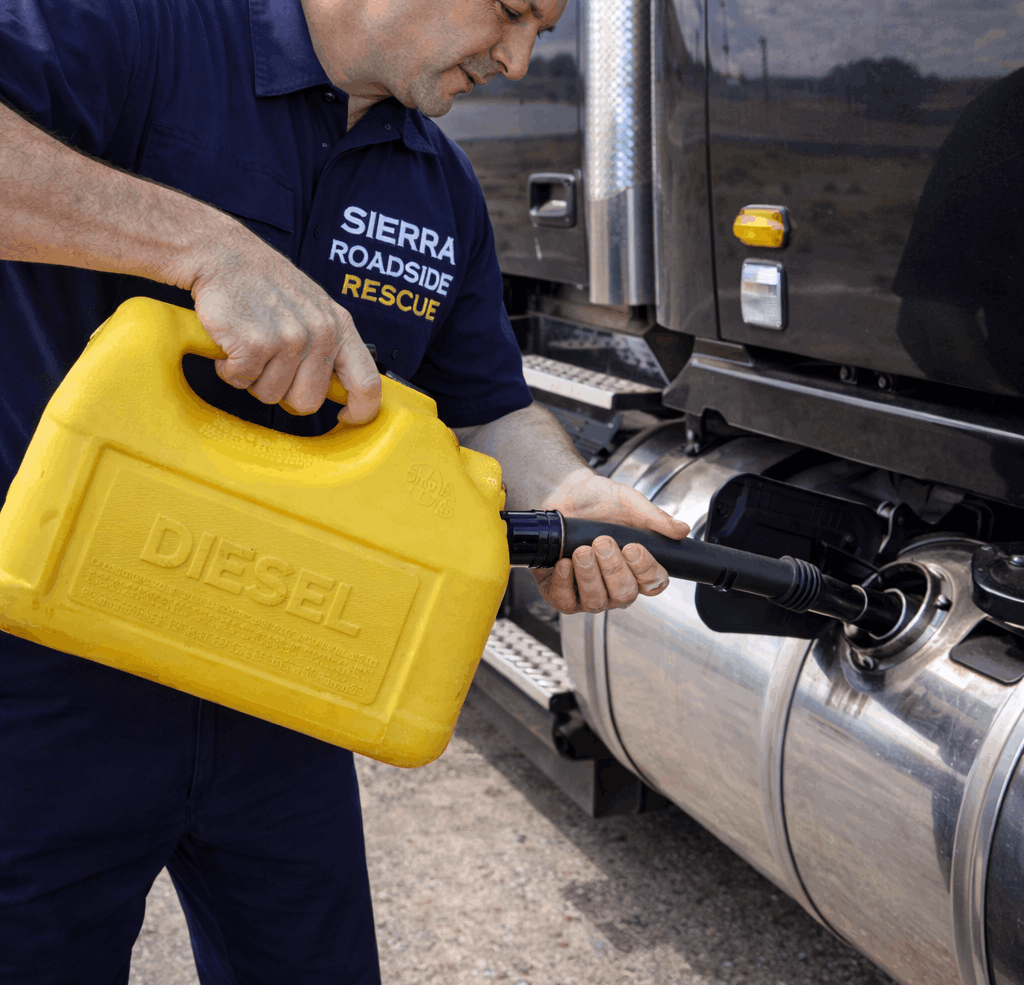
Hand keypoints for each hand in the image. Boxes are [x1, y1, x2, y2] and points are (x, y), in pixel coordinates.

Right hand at [189, 226, 380, 422]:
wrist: (223, 255)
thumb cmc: (266, 284)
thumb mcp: (315, 308)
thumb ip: (330, 347)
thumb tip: (344, 390)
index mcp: (339, 327)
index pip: (367, 384)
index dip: (360, 411)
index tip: (345, 419)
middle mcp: (320, 333)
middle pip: (308, 401)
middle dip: (284, 392)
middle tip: (270, 365)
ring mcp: (289, 339)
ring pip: (271, 396)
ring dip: (253, 378)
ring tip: (250, 345)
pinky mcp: (256, 344)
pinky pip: (241, 382)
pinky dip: (230, 369)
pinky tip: (232, 342)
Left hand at [532, 468, 690, 614]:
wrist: (567, 493)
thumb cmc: (601, 501)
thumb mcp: (631, 503)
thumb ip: (656, 518)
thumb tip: (682, 530)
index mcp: (639, 567)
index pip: (653, 584)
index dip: (645, 570)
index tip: (633, 547)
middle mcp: (617, 584)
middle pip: (624, 594)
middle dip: (613, 568)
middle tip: (602, 541)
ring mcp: (591, 592)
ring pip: (597, 601)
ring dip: (589, 575)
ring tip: (582, 550)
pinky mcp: (563, 592)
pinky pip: (566, 601)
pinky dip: (565, 582)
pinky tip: (565, 562)